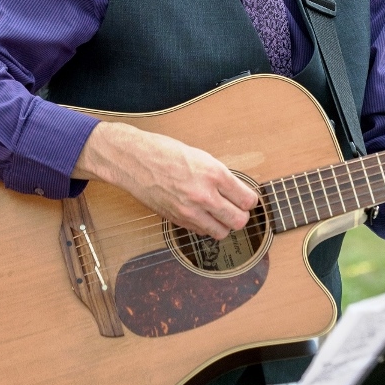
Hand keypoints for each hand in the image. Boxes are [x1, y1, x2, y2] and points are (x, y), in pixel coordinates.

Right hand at [72, 121, 257, 239]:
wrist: (135, 160)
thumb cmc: (166, 152)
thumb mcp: (201, 156)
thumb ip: (221, 176)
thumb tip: (238, 193)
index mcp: (214, 174)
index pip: (247, 200)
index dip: (249, 200)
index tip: (246, 198)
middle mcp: (204, 195)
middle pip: (239, 221)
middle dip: (241, 216)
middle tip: (236, 208)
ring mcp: (189, 210)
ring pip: (221, 232)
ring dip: (224, 224)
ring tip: (219, 213)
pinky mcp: (177, 220)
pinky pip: (201, 232)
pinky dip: (205, 226)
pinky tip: (201, 213)